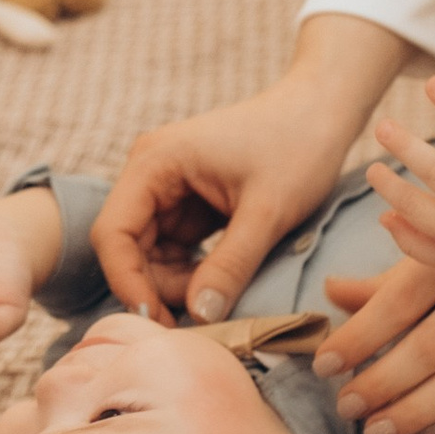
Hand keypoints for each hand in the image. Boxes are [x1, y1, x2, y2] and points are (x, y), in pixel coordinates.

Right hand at [88, 91, 353, 324]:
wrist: (322, 111)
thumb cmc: (298, 145)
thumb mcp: (268, 211)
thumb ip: (231, 265)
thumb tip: (200, 317)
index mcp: (154, 163)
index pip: (112, 233)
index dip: (127, 283)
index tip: (157, 322)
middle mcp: (149, 173)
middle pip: (127, 248)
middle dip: (156, 288)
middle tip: (199, 319)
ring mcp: (167, 189)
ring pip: (149, 254)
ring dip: (177, 284)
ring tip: (221, 296)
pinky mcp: (187, 203)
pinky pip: (174, 250)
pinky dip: (193, 273)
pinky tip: (223, 283)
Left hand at [313, 260, 434, 433]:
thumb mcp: (431, 256)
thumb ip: (383, 282)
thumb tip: (331, 292)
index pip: (400, 300)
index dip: (360, 335)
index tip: (323, 365)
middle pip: (434, 344)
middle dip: (385, 381)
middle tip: (347, 407)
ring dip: (418, 409)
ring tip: (377, 431)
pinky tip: (427, 430)